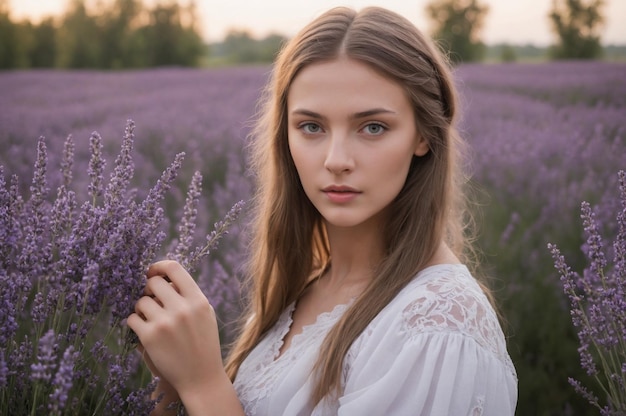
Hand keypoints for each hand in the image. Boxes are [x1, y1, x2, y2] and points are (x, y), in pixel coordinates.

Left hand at [127, 260, 225, 396]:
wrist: (201, 377)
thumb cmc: (202, 343)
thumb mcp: (205, 314)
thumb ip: (189, 295)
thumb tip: (165, 277)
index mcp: (198, 300)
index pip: (174, 268)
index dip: (159, 266)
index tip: (152, 272)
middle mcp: (182, 308)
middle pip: (154, 283)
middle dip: (149, 290)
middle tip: (151, 300)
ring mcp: (165, 322)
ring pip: (140, 301)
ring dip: (141, 308)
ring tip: (149, 319)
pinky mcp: (150, 337)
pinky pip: (132, 319)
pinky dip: (134, 323)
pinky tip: (143, 330)